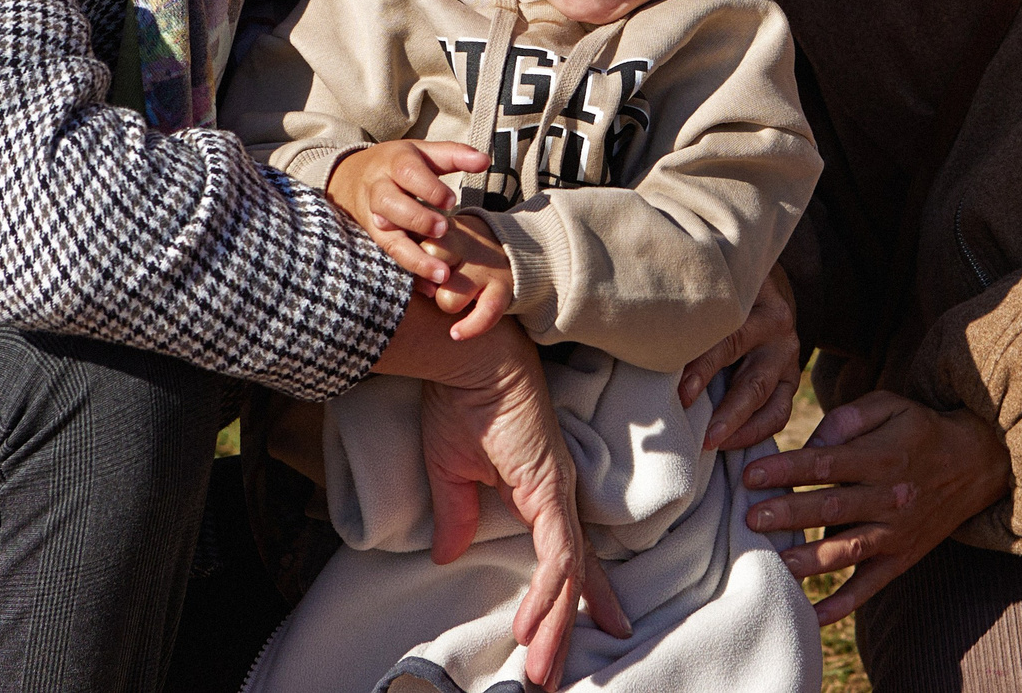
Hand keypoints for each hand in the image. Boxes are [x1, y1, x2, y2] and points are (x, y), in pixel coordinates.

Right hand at [328, 141, 515, 335]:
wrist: (352, 177)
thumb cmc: (400, 164)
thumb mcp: (424, 153)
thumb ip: (455, 155)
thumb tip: (485, 160)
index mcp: (393, 164)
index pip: (408, 172)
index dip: (428, 187)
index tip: (451, 200)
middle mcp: (379, 191)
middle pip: (390, 204)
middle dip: (416, 218)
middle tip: (443, 230)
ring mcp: (374, 218)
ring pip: (387, 239)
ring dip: (413, 257)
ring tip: (441, 274)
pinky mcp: (375, 240)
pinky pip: (390, 259)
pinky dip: (410, 275)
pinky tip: (430, 288)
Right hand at [420, 327, 628, 689]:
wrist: (468, 360)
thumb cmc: (461, 402)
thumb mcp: (450, 472)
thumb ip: (456, 515)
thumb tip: (449, 554)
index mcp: (539, 490)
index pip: (563, 555)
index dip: (570, 597)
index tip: (572, 635)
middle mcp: (557, 494)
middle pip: (572, 573)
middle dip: (566, 628)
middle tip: (553, 677)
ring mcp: (557, 491)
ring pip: (568, 573)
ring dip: (555, 625)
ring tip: (540, 670)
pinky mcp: (548, 488)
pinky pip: (556, 552)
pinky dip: (548, 592)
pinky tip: (534, 625)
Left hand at [678, 264, 799, 450]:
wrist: (768, 288)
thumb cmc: (723, 292)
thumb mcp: (711, 288)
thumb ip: (688, 310)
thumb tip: (641, 340)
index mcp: (754, 300)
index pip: (729, 336)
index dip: (704, 366)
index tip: (681, 393)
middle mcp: (775, 326)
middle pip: (750, 372)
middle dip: (725, 406)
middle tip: (698, 429)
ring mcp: (787, 354)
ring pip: (765, 394)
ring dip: (737, 423)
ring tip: (710, 442)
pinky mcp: (791, 378)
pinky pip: (779, 412)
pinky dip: (756, 432)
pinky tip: (729, 444)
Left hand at [741, 391, 1010, 625]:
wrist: (975, 463)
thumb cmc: (919, 429)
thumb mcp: (889, 406)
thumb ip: (847, 419)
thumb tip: (810, 444)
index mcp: (883, 456)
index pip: (827, 463)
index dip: (787, 469)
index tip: (751, 475)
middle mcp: (890, 497)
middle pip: (833, 507)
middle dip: (789, 514)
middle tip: (751, 519)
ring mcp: (896, 533)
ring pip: (848, 550)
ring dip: (810, 559)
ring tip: (775, 564)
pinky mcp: (901, 559)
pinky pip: (870, 586)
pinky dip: (842, 604)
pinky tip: (811, 615)